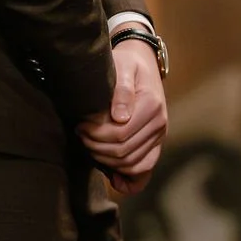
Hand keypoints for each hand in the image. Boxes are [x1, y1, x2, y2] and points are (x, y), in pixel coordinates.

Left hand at [79, 37, 168, 190]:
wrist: (142, 62)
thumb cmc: (127, 64)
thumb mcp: (123, 67)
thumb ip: (122, 89)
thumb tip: (120, 117)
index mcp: (152, 105)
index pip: (120, 135)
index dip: (95, 136)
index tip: (80, 125)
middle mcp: (160, 124)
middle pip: (124, 152)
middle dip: (96, 148)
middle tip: (80, 135)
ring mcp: (159, 135)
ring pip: (131, 164)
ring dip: (106, 161)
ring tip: (90, 146)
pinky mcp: (155, 143)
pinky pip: (145, 168)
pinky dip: (129, 178)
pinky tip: (113, 177)